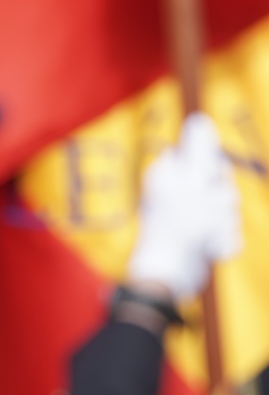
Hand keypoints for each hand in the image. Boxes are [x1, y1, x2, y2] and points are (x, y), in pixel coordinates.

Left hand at [128, 113, 241, 299]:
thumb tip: (199, 118)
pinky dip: (221, 242)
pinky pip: (226, 232)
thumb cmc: (179, 228)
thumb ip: (200, 152)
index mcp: (168, 174)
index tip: (206, 181)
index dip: (212, 168)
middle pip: (220, 182)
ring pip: (227, 209)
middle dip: (223, 200)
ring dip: (223, 223)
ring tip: (205, 235)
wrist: (171, 276)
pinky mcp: (200, 236)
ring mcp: (190, 216)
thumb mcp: (193, 184)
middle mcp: (178, 192)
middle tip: (206, 213)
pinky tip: (208, 249)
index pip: (204, 156)